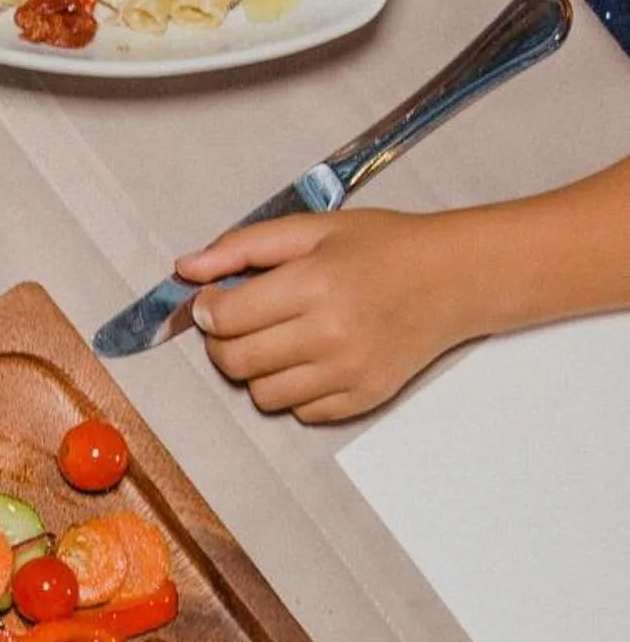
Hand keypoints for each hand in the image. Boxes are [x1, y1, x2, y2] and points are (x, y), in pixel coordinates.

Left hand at [176, 208, 480, 423]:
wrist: (456, 278)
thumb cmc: (384, 248)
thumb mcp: (313, 229)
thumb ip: (242, 247)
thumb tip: (184, 269)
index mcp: (315, 284)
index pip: (224, 318)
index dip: (208, 309)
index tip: (216, 299)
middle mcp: (331, 334)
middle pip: (235, 362)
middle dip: (223, 341)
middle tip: (242, 320)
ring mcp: (350, 372)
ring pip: (261, 394)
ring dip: (256, 370)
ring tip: (280, 338)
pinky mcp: (365, 398)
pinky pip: (299, 412)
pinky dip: (294, 390)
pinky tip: (311, 358)